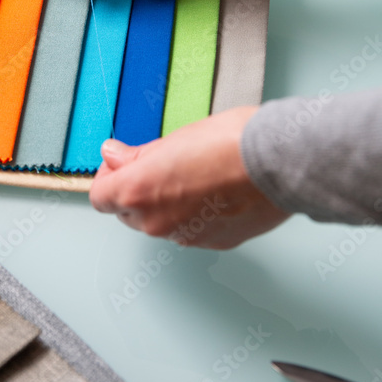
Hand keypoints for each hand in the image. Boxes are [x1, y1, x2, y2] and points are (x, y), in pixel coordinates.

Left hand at [90, 107, 289, 248]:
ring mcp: (185, 237)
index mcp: (138, 192)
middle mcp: (157, 222)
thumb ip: (138, 156)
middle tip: (160, 165)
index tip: (122, 163)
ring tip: (194, 175)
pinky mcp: (213, 243)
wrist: (281, 162)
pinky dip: (194, 216)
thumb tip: (114, 156)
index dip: (109, 177)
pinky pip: (190, 232)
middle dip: (136, 191)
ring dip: (166, 205)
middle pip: (127, 213)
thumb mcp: (174, 138)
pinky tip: (214, 191)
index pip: (100, 197)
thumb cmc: (231, 143)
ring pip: (160, 224)